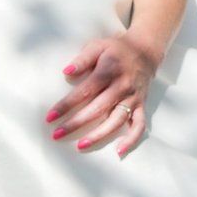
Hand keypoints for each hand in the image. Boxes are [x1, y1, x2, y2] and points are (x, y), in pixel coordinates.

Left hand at [47, 32, 158, 156]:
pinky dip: (132, 139)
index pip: (85, 91)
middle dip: (76, 123)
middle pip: (98, 108)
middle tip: (56, 134)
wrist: (145, 51)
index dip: (67, 105)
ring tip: (80, 145)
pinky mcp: (141, 105)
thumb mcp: (98, 46)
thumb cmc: (116, 49)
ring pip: (117, 120)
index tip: (50, 116)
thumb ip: (82, 59)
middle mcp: (122, 86)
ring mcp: (133, 98)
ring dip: (99, 134)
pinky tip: (119, 151)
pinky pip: (139, 125)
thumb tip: (66, 72)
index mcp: (109, 70)